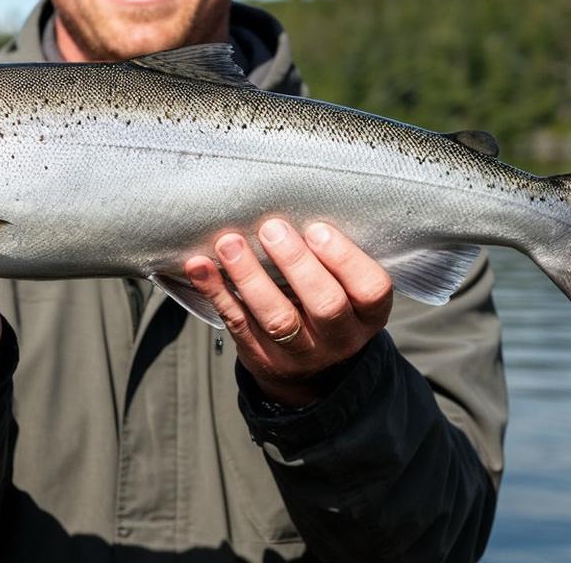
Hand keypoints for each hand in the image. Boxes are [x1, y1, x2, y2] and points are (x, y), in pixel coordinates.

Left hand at [185, 219, 392, 406]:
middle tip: (271, 229)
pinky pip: (238, 324)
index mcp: (368, 314)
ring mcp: (302, 353)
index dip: (344, 258)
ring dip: (249, 277)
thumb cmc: (326, 302)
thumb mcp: (346, 287)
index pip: (370, 289)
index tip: (316, 228)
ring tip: (229, 243)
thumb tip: (293, 202)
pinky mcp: (263, 358)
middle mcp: (340, 338)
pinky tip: (200, 266)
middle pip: (325, 304)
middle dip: (296, 263)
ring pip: (277, 318)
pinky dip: (217, 293)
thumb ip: (330, 257)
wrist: (310, 369)